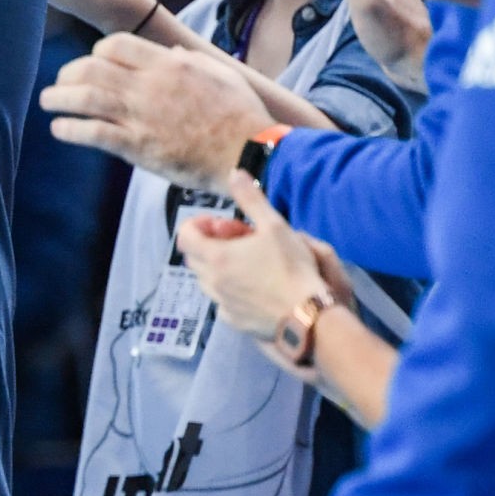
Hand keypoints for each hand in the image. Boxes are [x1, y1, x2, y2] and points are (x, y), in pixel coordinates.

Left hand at [41, 34, 269, 189]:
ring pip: (85, 98)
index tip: (92, 63)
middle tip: (60, 83)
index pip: (115, 45)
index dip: (97, 52)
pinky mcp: (138, 146)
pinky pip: (93, 133)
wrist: (252, 153)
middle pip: (91, 68)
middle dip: (69, 73)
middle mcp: (149, 86)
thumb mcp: (220, 74)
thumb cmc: (241, 115)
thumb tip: (174, 52)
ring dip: (58, 98)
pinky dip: (70, 129)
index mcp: (168, 64)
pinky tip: (59, 129)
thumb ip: (192, 61)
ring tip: (47, 102)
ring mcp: (141, 116)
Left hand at [178, 170, 330, 341]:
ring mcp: (222, 303)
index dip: (197, 224)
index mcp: (215, 257)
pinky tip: (253, 285)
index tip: (220, 223)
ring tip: (246, 261)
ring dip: (218, 266)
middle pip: (194, 257)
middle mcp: (211, 281)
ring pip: (207, 279)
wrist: (309, 316)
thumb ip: (250, 198)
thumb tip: (234, 173)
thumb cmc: (292, 269)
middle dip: (209, 243)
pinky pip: (222, 301)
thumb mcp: (274, 226)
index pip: (185, 235)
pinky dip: (229, 289)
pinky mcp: (234, 322)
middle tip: (237, 239)